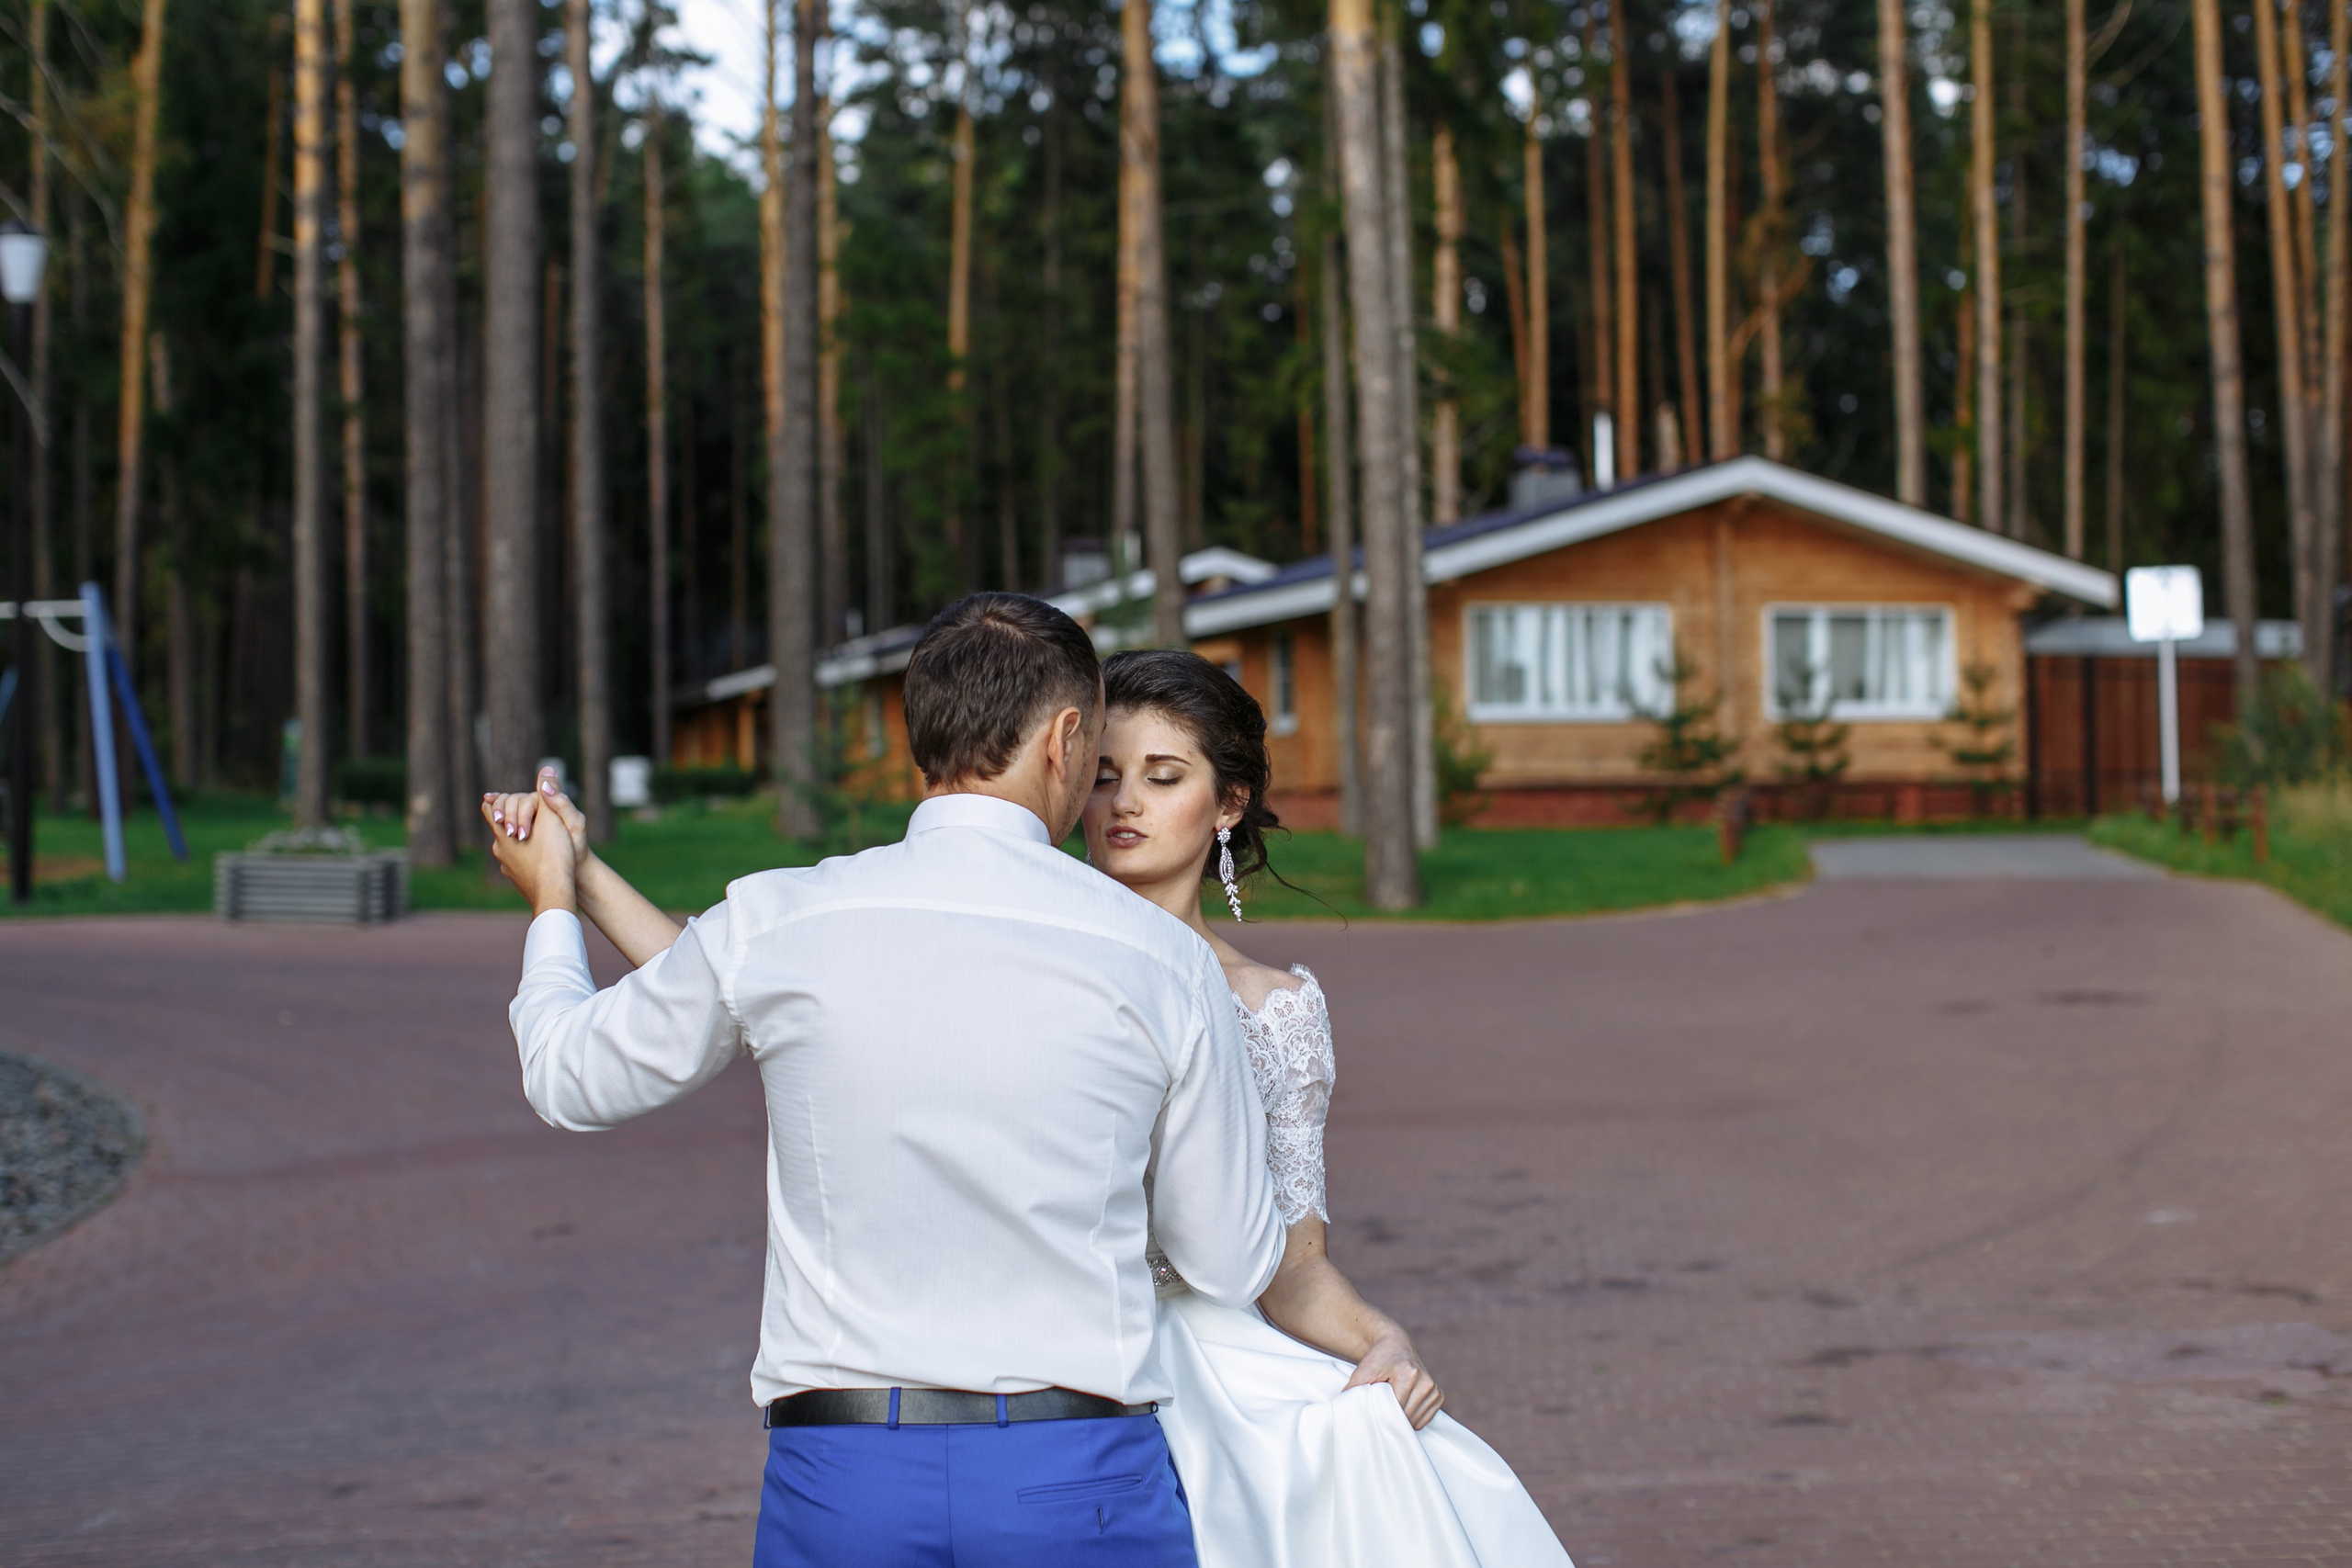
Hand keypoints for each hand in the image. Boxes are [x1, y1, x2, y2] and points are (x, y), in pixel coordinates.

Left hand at [480, 777, 580, 916]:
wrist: (555, 893)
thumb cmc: (554, 854)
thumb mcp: (553, 818)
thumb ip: (548, 794)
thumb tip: (546, 770)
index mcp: (503, 833)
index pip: (490, 808)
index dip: (497, 800)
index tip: (499, 797)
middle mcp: (500, 851)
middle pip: (499, 828)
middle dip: (513, 821)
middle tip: (528, 819)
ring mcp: (508, 869)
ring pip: (509, 849)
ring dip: (520, 842)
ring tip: (538, 840)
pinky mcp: (519, 883)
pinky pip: (519, 866)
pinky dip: (528, 860)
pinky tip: (541, 862)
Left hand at [1344, 1330, 1443, 1429]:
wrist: (1395, 1344)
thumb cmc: (1377, 1359)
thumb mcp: (1362, 1372)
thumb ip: (1353, 1390)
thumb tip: (1345, 1411)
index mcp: (1409, 1373)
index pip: (1396, 1409)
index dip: (1382, 1412)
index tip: (1373, 1409)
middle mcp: (1426, 1381)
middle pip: (1406, 1417)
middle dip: (1392, 1414)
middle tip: (1383, 1402)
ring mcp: (1434, 1388)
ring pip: (1415, 1421)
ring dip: (1403, 1416)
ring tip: (1394, 1399)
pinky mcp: (1438, 1395)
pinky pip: (1424, 1418)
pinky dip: (1413, 1415)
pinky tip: (1405, 1401)